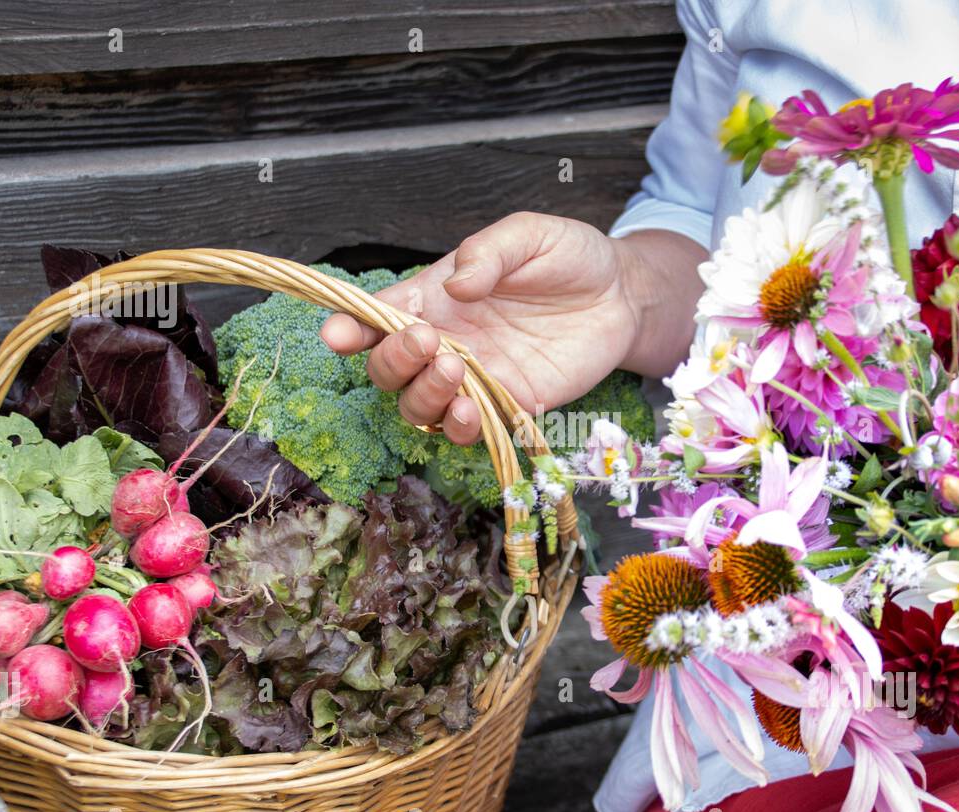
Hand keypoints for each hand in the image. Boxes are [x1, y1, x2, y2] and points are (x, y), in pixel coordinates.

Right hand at [320, 212, 704, 443]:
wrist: (622, 295)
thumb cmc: (569, 257)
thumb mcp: (530, 235)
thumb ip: (490, 252)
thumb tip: (457, 285)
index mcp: (435, 297)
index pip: (376, 316)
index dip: (349, 327)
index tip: (335, 333)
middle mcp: (445, 341)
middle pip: (388, 369)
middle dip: (392, 361)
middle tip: (429, 342)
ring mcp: (474, 378)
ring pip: (418, 406)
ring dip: (423, 395)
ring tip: (454, 369)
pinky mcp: (507, 405)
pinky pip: (467, 429)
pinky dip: (459, 427)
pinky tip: (471, 411)